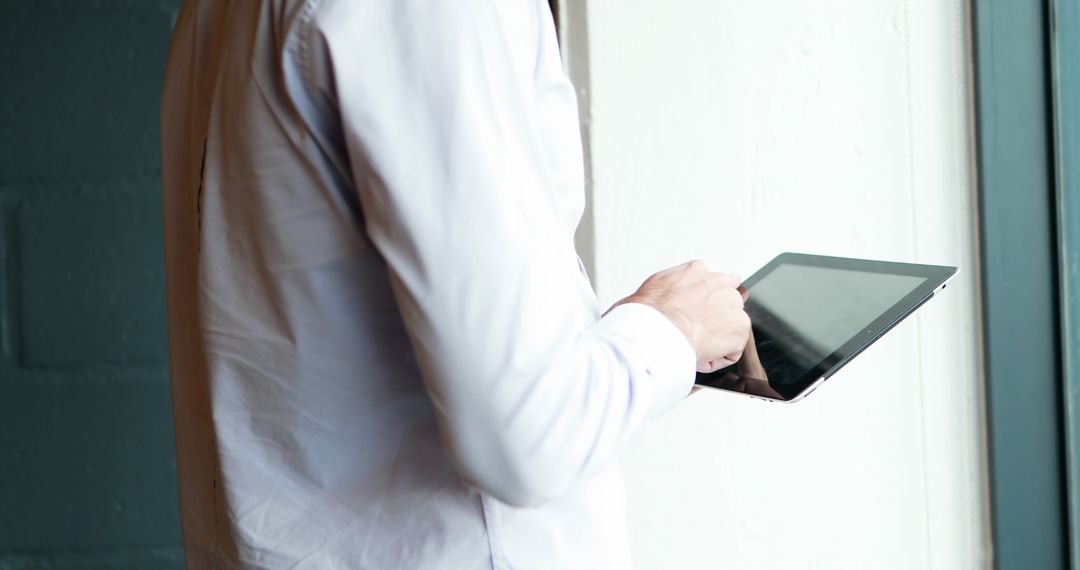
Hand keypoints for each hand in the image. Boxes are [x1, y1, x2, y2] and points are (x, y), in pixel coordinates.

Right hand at [608, 260, 750, 372]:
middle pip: (726, 301)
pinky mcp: (739, 329)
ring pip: (729, 327)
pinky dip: (716, 358)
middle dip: (714, 318)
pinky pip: (731, 350)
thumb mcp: (653, 288)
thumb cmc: (646, 313)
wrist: (655, 329)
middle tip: (695, 333)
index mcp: (696, 270)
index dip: (705, 301)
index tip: (698, 312)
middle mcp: (719, 282)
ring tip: (691, 345)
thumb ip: (667, 288)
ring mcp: (732, 305)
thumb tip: (650, 300)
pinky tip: (697, 355)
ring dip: (715, 338)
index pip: (710, 281)